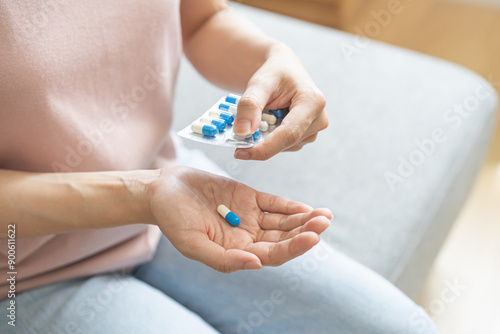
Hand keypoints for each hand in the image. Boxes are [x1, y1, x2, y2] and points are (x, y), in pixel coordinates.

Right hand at [148, 166, 332, 272]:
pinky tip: (305, 208)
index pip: (272, 255)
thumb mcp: (193, 244)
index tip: (312, 238)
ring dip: (303, 219)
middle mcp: (247, 237)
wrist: (163, 191)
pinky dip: (289, 206)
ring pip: (283, 222)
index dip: (293, 248)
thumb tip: (255, 265)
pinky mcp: (248, 197)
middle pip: (283, 239)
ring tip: (324, 215)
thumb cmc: (173, 220)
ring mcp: (250, 217)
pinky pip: (273, 203)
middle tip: (324, 222)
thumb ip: (223, 259)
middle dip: (305, 232)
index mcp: (236, 252)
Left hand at [233, 43, 328, 160]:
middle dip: (261, 144)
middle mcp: (319, 118)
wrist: (283, 70)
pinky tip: (264, 124)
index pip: (289, 133)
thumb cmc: (275, 73)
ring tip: (255, 121)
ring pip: (284, 146)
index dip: (265, 147)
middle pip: (287, 142)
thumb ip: (250, 105)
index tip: (241, 152)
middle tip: (236, 140)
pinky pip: (284, 145)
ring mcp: (314, 129)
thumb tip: (242, 132)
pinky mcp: (305, 135)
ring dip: (265, 139)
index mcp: (312, 101)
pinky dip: (269, 139)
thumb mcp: (259, 83)